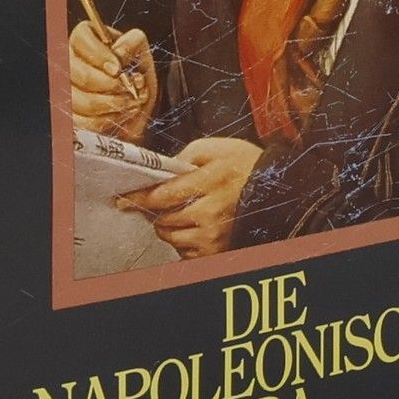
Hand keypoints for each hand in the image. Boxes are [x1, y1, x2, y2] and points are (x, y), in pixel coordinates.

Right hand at [69, 21, 156, 143]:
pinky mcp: (69, 114)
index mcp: (85, 38)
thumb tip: (118, 52)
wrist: (136, 105)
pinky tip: (119, 115)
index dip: (99, 55)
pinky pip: (80, 121)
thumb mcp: (141, 54)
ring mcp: (65, 88)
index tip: (117, 69)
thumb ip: (132, 44)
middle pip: (76, 72)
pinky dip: (104, 121)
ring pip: (76, 99)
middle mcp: (70, 60)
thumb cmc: (136, 74)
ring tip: (130, 103)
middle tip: (127, 89)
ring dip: (109, 104)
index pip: (81, 38)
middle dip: (107, 85)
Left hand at [127, 137, 264, 259]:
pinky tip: (191, 227)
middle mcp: (211, 212)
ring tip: (177, 213)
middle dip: (154, 212)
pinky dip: (182, 240)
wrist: (276, 186)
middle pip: (164, 220)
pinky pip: (186, 251)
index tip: (123, 199)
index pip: (162, 195)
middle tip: (156, 203)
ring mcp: (215, 235)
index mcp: (209, 182)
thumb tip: (162, 171)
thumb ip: (185, 156)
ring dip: (167, 227)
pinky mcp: (219, 250)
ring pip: (172, 238)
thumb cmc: (244, 164)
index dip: (139, 198)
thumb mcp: (215, 147)